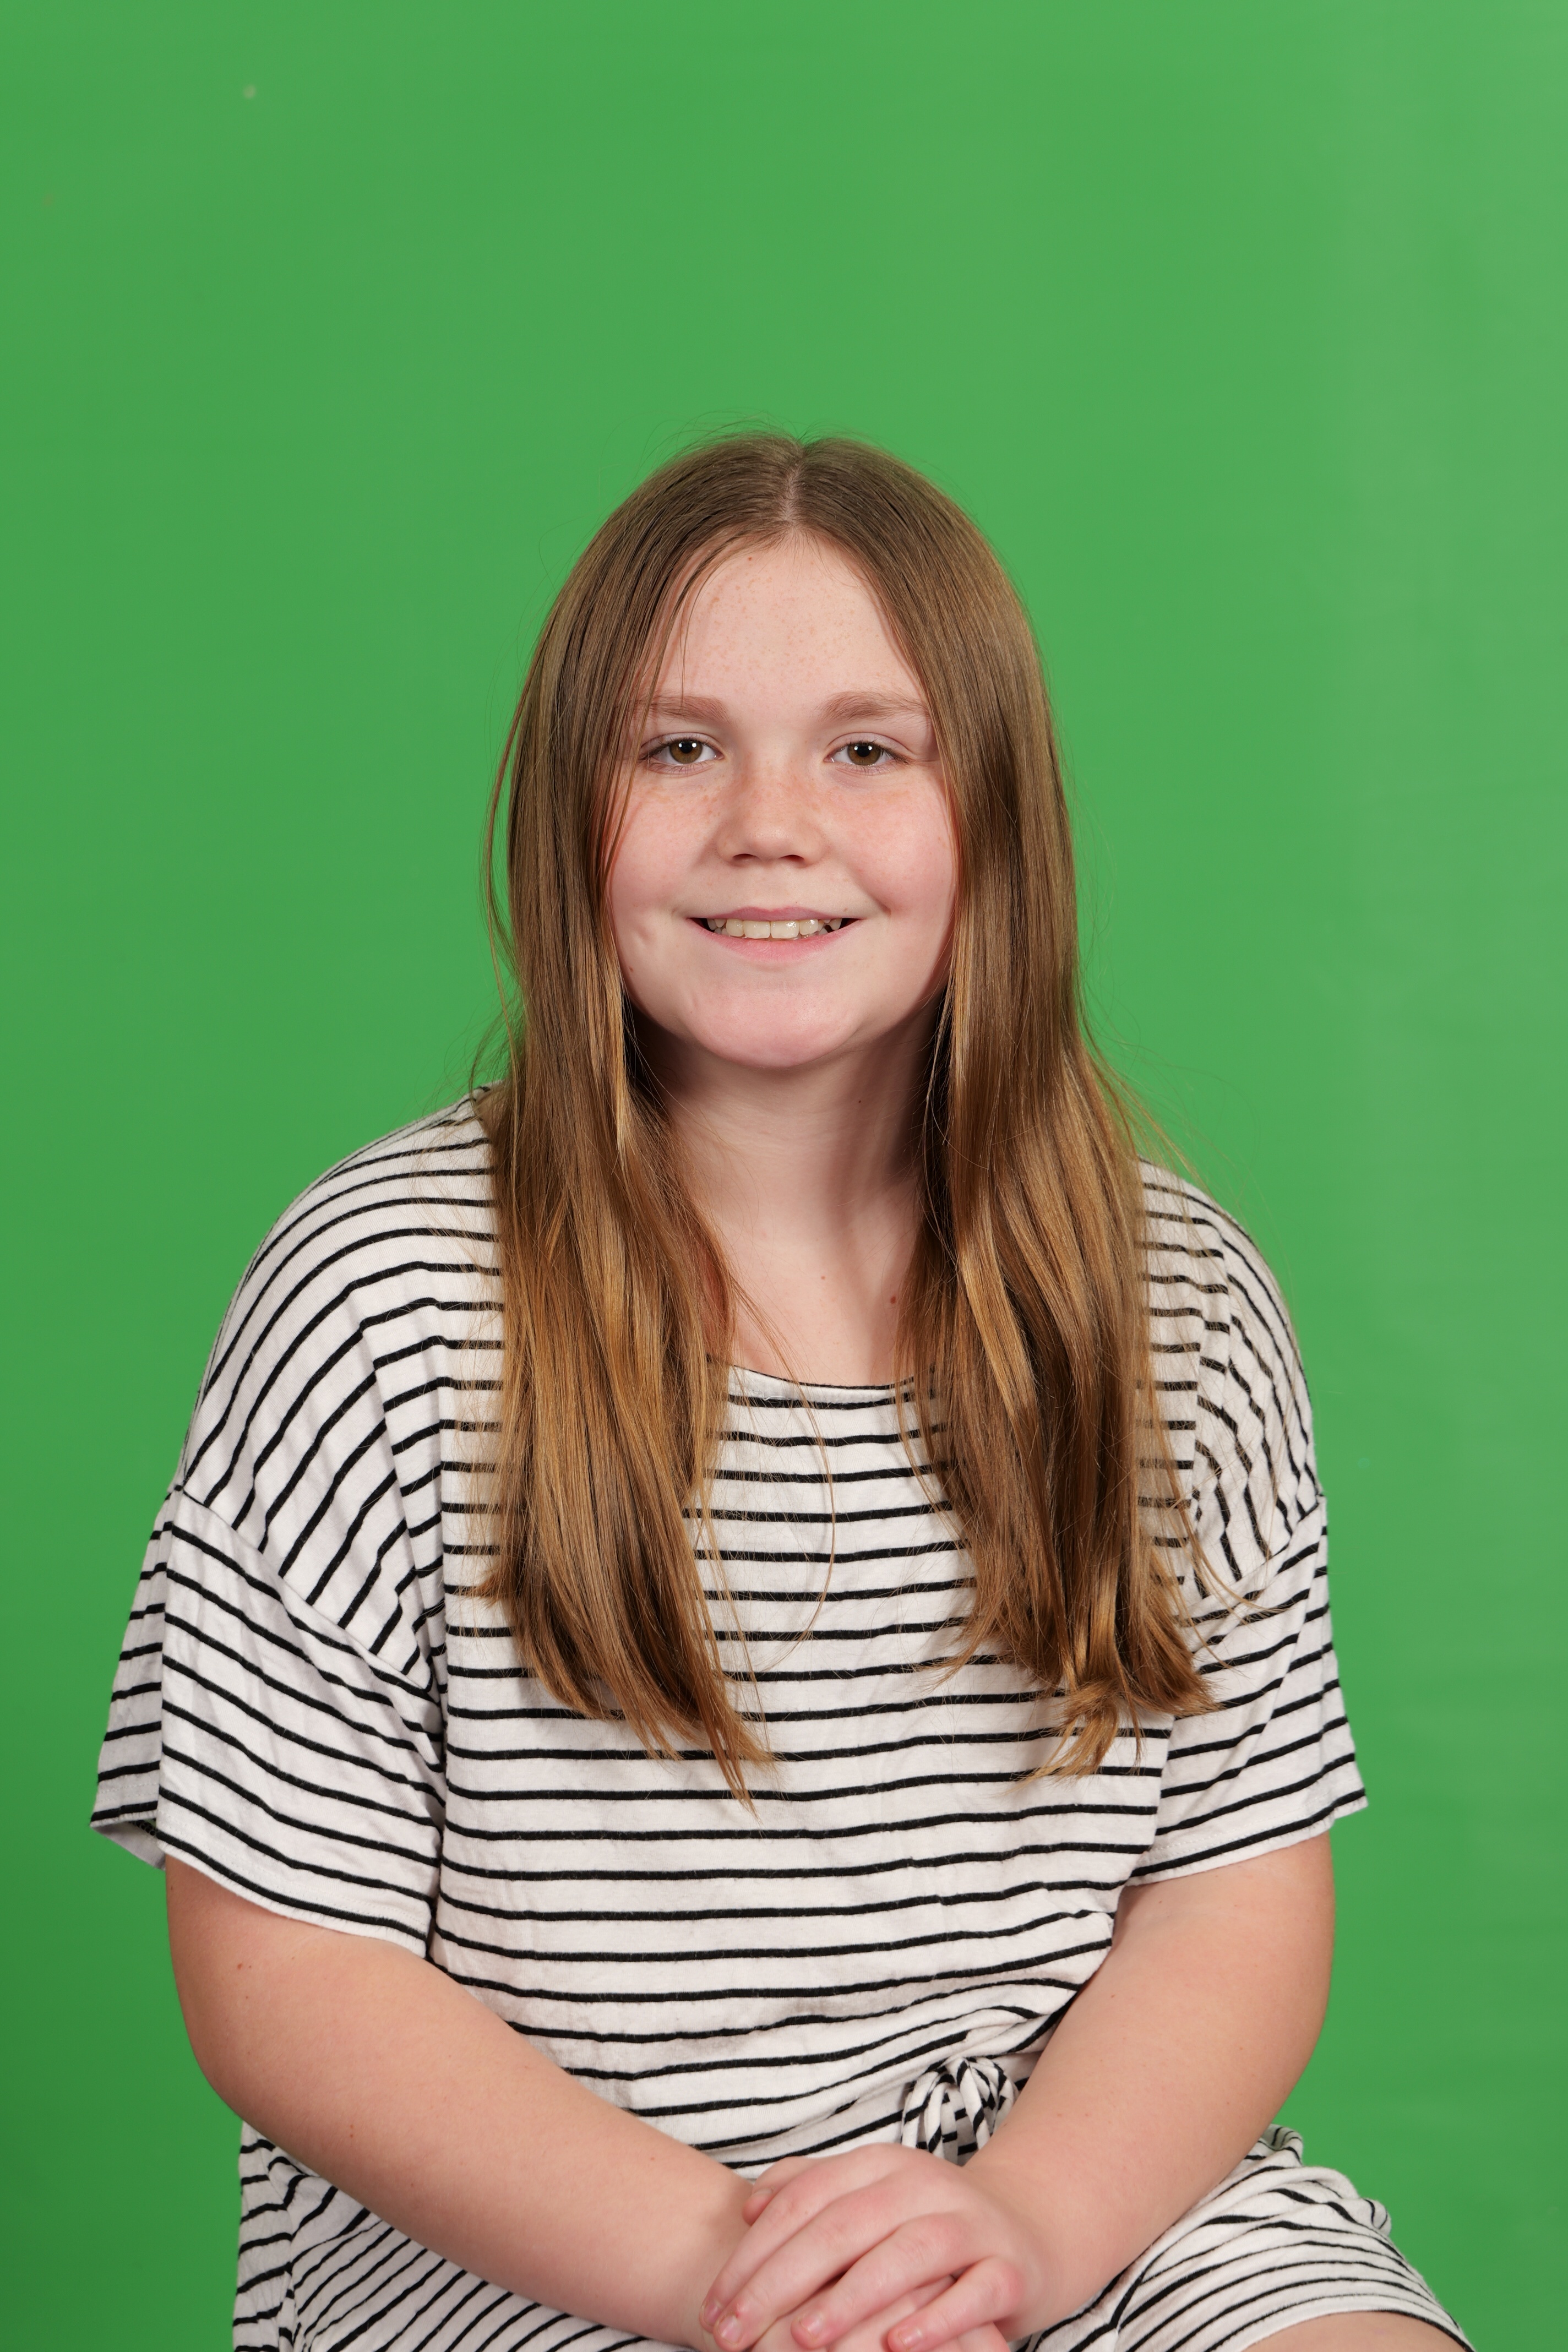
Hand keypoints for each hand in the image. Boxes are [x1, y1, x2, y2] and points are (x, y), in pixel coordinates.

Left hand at [699, 2145, 1045, 2351]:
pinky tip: (897, 2346)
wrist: (1028, 2230)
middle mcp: (924, 2184)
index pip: (805, 2198)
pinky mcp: (1009, 2267)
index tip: (713, 2303)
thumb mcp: (869, 2196)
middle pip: (844, 2225)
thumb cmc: (925, 2225)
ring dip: (853, 2298)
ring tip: (804, 2339)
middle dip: (782, 2282)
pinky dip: (936, 2319)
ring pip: (908, 2254)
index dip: (753, 2251)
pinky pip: (973, 2292)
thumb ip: (808, 2191)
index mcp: (881, 2165)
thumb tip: (750, 2206)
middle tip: (734, 2333)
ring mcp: (970, 2223)